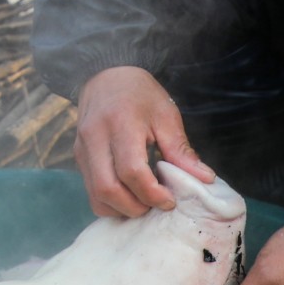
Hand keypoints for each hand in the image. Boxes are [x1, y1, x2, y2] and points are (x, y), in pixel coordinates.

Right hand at [73, 66, 214, 217]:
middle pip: (108, 189)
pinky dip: (110, 203)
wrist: (106, 75)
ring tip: (143, 202)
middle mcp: (95, 139)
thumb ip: (181, 150)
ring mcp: (82, 150)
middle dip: (135, 208)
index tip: (170, 200)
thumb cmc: (140, 94)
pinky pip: (91, 192)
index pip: (132, 171)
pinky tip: (129, 196)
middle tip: (156, 205)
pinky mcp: (78, 158)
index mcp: (120, 124)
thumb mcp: (166, 115)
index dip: (152, 193)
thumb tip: (205, 179)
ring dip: (121, 209)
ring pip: (96, 196)